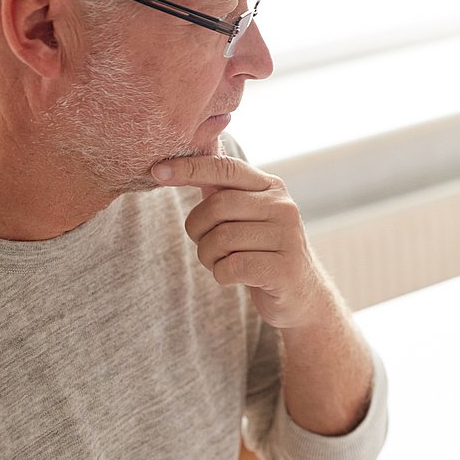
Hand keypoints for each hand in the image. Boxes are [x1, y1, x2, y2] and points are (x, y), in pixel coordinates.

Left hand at [152, 155, 325, 329]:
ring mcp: (287, 237)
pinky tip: (234, 276)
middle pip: (218, 207)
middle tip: (204, 243)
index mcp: (271, 187)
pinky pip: (231, 267)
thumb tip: (181, 167)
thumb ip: (223, 192)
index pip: (226, 168)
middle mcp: (283, 206)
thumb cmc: (263, 250)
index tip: (158, 171)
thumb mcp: (249, 215)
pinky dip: (221, 275)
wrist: (301, 293)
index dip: (191, 168)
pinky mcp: (283, 269)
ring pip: (221, 239)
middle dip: (198, 229)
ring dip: (209, 257)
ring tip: (222, 261)